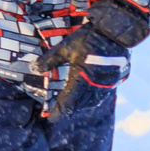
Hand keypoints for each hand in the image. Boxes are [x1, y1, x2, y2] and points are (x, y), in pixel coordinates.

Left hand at [33, 0, 147, 116]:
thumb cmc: (88, 38)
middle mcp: (95, 85)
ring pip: (92, 102)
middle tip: (59, 112)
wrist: (114, 32)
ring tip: (72, 106)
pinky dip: (93, 99)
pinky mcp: (115, 80)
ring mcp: (107, 84)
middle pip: (80, 105)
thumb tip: (34, 67)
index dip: (59, 112)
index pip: (68, 102)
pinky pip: (102, 95)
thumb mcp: (65, 47)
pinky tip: (88, 96)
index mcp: (81, 79)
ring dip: (81, 105)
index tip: (51, 118)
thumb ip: (50, 60)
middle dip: (68, 110)